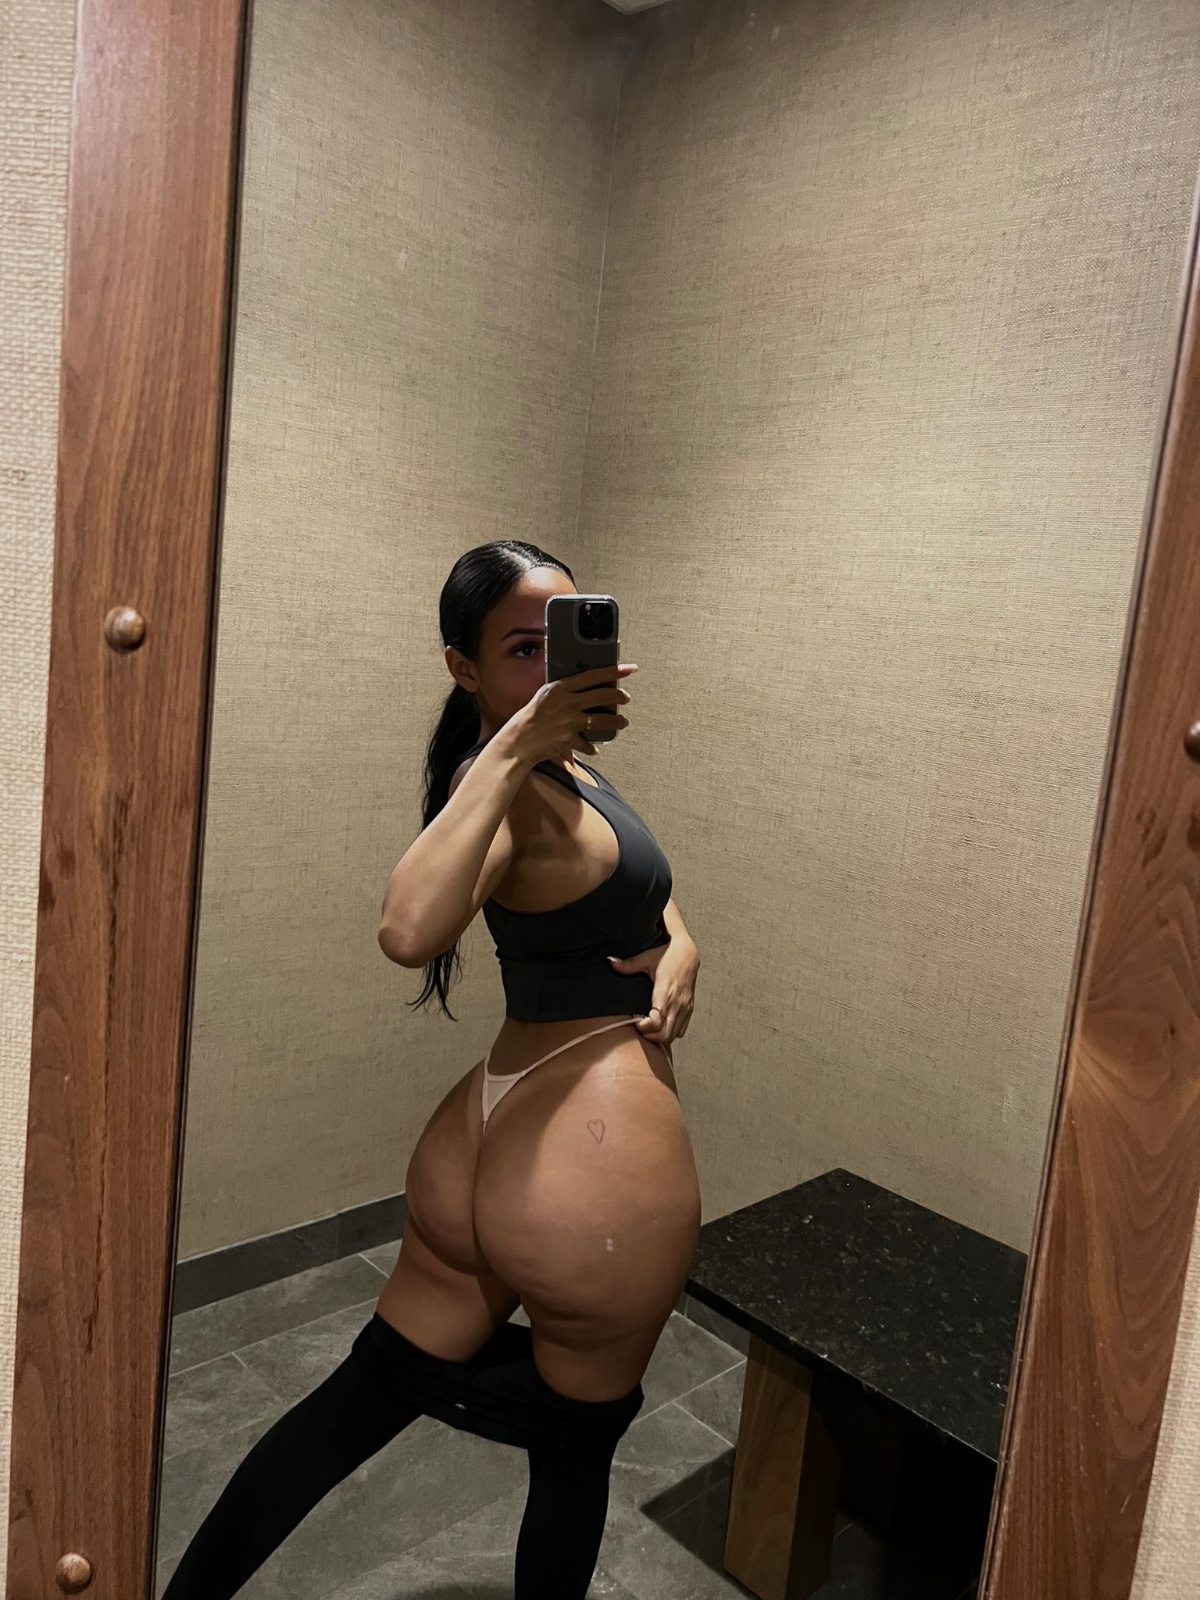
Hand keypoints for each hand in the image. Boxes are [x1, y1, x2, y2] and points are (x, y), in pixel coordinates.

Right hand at [501, 663, 637, 764]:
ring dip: (617, 721)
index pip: (593, 675)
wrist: (518, 741)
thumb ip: (563, 691)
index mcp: (560, 688)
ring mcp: (570, 721)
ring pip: (604, 719)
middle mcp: (568, 703)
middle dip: (620, 696)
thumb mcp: (544, 696)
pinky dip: (592, 747)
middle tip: (626, 698)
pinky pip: (588, 744)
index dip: (613, 671)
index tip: (628, 669)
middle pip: (604, 695)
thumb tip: (583, 688)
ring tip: (622, 722)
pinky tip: (595, 748)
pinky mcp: (570, 739)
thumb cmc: (529, 718)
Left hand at [607, 935, 698, 1045]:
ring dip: (659, 1036)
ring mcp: (685, 1007)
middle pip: (664, 1034)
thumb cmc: (669, 956)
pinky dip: (670, 1032)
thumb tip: (611, 963)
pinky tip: (661, 1024)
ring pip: (673, 1035)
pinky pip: (681, 1030)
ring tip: (649, 1026)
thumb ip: (629, 964)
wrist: (688, 953)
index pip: (656, 1022)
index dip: (644, 1027)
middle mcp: (677, 1002)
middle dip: (649, 1036)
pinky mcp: (689, 1009)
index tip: (636, 1021)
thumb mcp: (646, 957)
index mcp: (665, 991)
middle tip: (640, 1027)